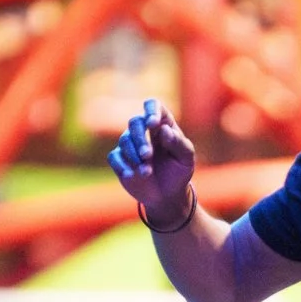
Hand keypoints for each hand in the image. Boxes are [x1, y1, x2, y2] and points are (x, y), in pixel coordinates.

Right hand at [108, 99, 197, 215]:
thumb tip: (164, 130)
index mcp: (162, 124)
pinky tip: (131, 176)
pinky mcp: (120, 159)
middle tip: (147, 155)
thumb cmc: (179, 172)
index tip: (153, 123)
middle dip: (140, 138)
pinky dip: (122, 166)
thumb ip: (178, 143)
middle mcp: (144, 131)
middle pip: (135, 122)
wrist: (167, 195)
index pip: (153, 106)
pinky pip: (114, 157)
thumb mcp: (186, 158)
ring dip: (134, 156)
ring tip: (146, 172)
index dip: (151, 111)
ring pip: (125, 140)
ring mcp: (130, 144)